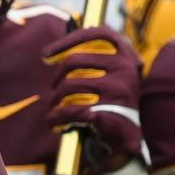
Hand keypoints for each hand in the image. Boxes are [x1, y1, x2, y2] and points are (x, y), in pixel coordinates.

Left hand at [44, 24, 143, 164]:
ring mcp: (118, 91)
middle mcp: (125, 69)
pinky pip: (70, 110)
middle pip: (74, 60)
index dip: (69, 40)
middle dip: (56, 78)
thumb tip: (59, 47)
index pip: (97, 33)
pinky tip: (54, 122)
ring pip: (68, 86)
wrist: (128, 140)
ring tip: (54, 110)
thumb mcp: (113, 76)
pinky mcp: (109, 112)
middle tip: (53, 91)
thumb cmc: (113, 104)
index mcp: (127, 56)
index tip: (46, 53)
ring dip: (54, 100)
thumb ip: (95, 58)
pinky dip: (57, 117)